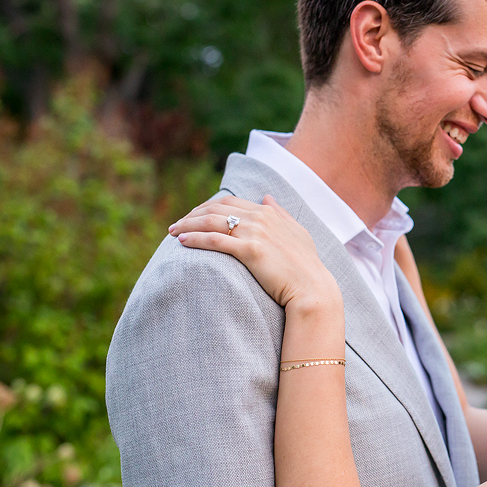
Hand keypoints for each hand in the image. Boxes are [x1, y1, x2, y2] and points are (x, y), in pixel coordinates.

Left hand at [169, 195, 340, 310]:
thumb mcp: (297, 232)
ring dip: (188, 224)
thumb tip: (267, 197)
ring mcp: (256, 233)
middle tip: (177, 225)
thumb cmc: (306, 266)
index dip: (206, 207)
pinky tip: (182, 242)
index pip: (228, 201)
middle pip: (216, 208)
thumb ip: (281, 213)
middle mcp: (261, 218)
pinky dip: (196, 238)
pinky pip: (215, 240)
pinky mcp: (251, 251)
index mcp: (269, 213)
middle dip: (192, 214)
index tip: (193, 217)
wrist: (313, 289)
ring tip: (172, 233)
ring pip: (212, 221)